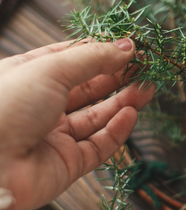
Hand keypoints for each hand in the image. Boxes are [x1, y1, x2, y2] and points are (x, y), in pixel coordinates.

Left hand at [0, 39, 154, 209]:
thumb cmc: (5, 107)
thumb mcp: (50, 69)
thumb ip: (94, 57)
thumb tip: (127, 46)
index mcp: (30, 77)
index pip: (72, 60)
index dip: (102, 53)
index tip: (130, 48)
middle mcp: (42, 106)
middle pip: (89, 89)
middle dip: (118, 78)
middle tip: (146, 70)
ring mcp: (54, 136)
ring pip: (97, 117)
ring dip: (124, 103)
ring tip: (147, 89)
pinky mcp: (67, 164)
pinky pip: (98, 145)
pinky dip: (117, 130)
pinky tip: (131, 115)